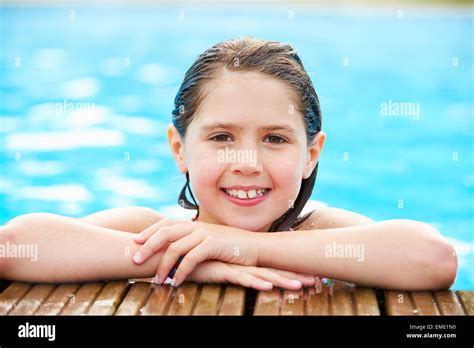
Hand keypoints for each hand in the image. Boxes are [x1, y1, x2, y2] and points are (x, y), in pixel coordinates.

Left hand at [132, 218, 260, 286]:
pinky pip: (191, 259)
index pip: (165, 223)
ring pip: (175, 247)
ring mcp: (204, 234)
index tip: (134, 242)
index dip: (149, 231)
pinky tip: (176, 282)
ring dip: (163, 265)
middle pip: (165, 233)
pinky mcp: (213, 245)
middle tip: (135, 260)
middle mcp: (196, 226)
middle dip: (148, 246)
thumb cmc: (230, 246)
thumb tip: (175, 248)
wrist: (254, 245)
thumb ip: (192, 241)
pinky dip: (181, 271)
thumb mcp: (208, 239)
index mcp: (193, 224)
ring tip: (156, 280)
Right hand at [188, 261, 315, 290]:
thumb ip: (229, 268)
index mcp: (245, 263)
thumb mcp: (217, 266)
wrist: (178, 251)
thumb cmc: (197, 260)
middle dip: (295, 275)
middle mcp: (243, 263)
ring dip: (282, 280)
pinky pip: (240, 277)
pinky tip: (267, 285)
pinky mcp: (221, 270)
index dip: (289, 271)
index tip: (307, 275)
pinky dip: (255, 281)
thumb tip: (241, 271)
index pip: (271, 267)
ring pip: (263, 274)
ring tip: (301, 285)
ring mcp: (234, 266)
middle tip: (317, 280)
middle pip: (274, 270)